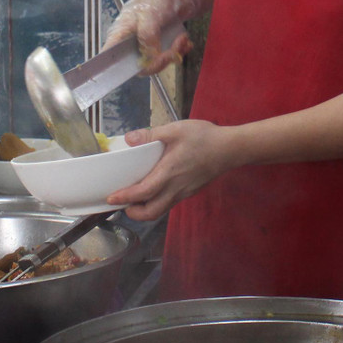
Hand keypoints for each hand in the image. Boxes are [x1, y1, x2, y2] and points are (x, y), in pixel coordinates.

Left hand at [105, 120, 236, 220]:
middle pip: (151, 212)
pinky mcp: (189, 192)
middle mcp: (176, 188)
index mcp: (169, 172)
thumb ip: (151, 134)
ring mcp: (184, 192)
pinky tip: (152, 190)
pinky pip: (169, 203)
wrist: (231, 149)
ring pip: (160, 210)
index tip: (111, 198)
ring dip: (144, 210)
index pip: (143, 192)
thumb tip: (129, 139)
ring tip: (133, 198)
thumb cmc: (205, 138)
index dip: (125, 198)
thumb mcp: (176, 129)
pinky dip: (156, 203)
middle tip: (122, 202)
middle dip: (133, 213)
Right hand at [106, 0, 200, 74]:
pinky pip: (169, 57)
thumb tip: (149, 57)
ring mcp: (147, 45)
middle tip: (173, 49)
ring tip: (182, 39)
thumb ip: (147, 35)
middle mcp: (132, 42)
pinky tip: (184, 40)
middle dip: (160, 60)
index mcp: (121, 33)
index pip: (110, 56)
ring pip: (157, 62)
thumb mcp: (149, 14)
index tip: (137, 67)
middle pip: (140, 65)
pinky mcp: (161, 45)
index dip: (116, 68)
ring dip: (173, 53)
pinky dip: (179, 51)